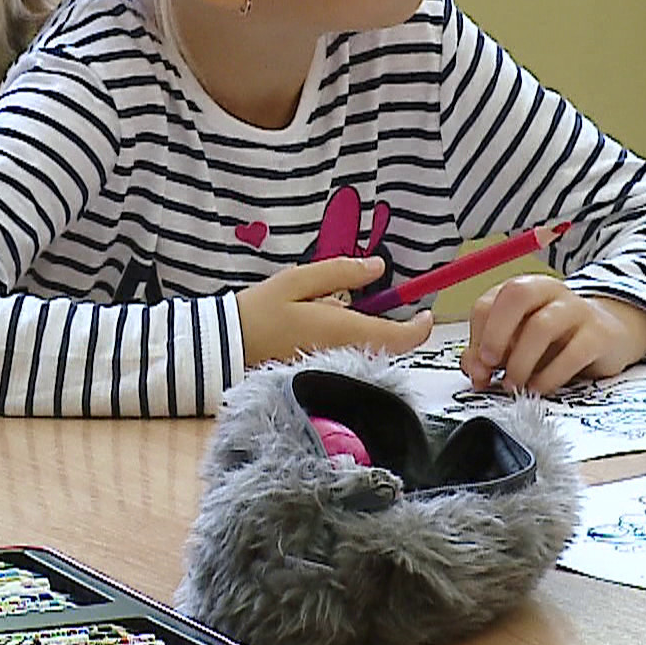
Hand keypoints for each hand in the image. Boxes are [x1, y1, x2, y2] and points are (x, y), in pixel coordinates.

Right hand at [236, 257, 434, 366]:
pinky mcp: (319, 377)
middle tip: (367, 304)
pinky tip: (317, 330)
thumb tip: (378, 267)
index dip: (419, 328)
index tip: (425, 314)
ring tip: (328, 312)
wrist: (220, 349)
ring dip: (364, 334)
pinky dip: (345, 345)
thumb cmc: (258, 311)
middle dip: (389, 327)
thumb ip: (341, 273)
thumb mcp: (299, 280)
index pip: (399, 338)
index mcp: (343, 331)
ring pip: (367, 354)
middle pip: (386, 347)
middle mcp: (344, 356)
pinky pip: (347, 361)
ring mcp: (332, 371)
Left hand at [464, 277, 645, 394]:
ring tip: (515, 385)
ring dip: (521, 361)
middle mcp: (550, 292)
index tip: (477, 366)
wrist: (610, 337)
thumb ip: (490, 353)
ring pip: (542, 326)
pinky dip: (550, 376)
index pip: (489, 302)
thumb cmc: (557, 341)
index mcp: (524, 290)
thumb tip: (474, 369)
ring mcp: (577, 310)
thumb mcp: (518, 344)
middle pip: (517, 296)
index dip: (476, 336)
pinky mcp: (600, 334)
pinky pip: (573, 353)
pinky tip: (539, 388)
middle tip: (491, 366)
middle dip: (496, 333)